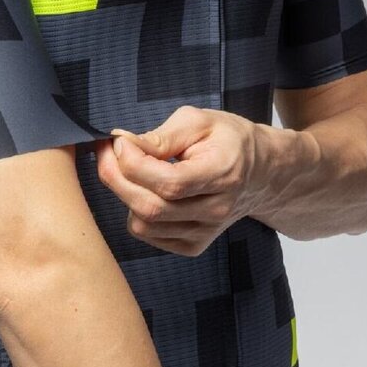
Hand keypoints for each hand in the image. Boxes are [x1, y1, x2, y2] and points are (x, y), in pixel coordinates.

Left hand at [91, 104, 270, 256]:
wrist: (258, 170)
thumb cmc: (228, 140)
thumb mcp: (198, 121)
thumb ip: (161, 136)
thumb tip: (123, 145)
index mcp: (223, 174)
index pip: (169, 183)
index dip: (133, 163)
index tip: (120, 142)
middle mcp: (216, 210)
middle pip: (150, 207)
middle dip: (117, 177)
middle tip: (108, 152)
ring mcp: (205, 232)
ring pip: (144, 225)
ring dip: (125, 194)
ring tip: (130, 169)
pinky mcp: (193, 245)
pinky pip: (148, 235)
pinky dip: (136, 211)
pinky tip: (146, 189)